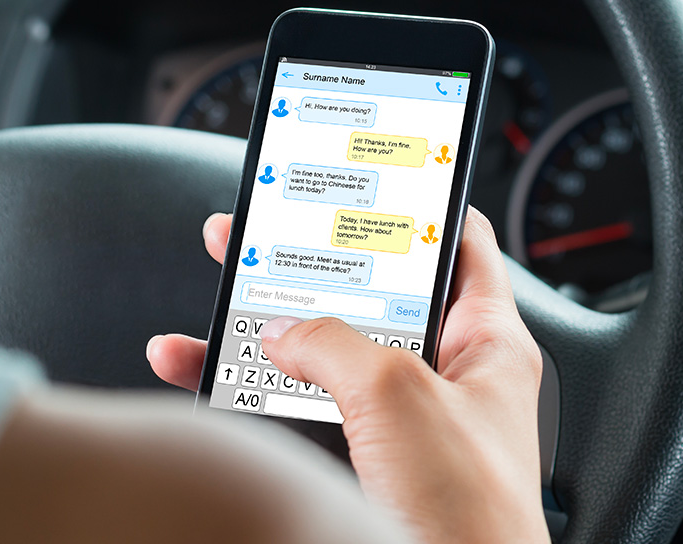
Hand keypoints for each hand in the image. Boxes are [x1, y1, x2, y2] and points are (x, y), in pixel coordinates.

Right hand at [148, 209, 550, 543]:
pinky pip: (293, 411)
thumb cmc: (471, 517)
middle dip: (311, 260)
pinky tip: (196, 369)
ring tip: (218, 290)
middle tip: (265, 227)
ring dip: (264, 326)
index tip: (370, 173)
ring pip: (323, 354)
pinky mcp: (360, 466)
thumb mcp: (399, 396)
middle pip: (372, 295)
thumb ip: (335, 343)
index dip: (418, 202)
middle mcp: (444, 377)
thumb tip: (286, 328)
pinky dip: (242, 391)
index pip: (459, 244)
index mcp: (486, 343)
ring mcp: (400, 423)